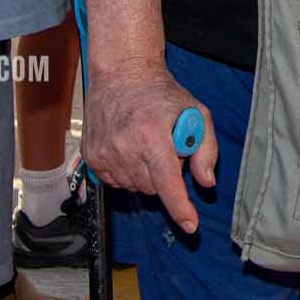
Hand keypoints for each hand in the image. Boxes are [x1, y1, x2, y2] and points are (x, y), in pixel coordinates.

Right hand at [83, 67, 215, 234]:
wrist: (121, 75)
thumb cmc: (161, 93)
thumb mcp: (196, 112)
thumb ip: (207, 149)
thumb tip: (206, 182)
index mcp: (151, 134)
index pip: (167, 181)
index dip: (180, 207)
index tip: (190, 225)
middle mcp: (124, 145)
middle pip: (153, 188)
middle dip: (165, 175)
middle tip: (165, 146)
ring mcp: (104, 153)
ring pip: (135, 187)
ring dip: (146, 173)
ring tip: (146, 143)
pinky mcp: (92, 157)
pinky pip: (116, 182)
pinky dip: (128, 172)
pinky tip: (130, 148)